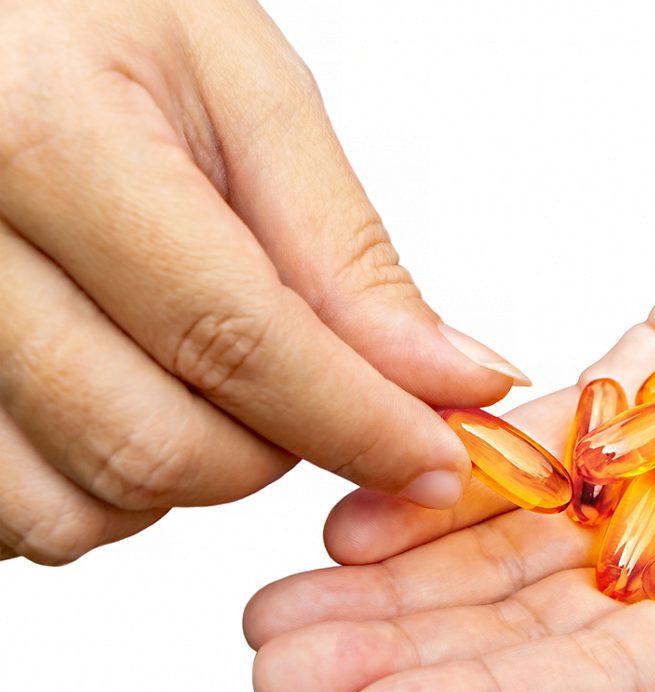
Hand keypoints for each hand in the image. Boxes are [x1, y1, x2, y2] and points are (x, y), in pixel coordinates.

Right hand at [0, 0, 524, 563]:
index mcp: (40, 140)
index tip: (432, 461)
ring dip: (185, 478)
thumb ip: (344, 253)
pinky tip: (125, 399)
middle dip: (277, 453)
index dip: (354, 424)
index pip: (232, 341)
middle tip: (312, 390)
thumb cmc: (90, 16)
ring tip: (202, 372)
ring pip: (81, 506)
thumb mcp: (242, 90)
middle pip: (158, 445)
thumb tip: (449, 379)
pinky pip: (11, 515)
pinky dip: (97, 491)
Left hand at [244, 118, 654, 691]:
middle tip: (281, 667)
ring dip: (400, 575)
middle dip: (408, 652)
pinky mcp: (644, 390)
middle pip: (534, 627)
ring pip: (514, 544)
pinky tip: (361, 504)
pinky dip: (451, 474)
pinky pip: (533, 445)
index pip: (611, 690)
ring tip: (283, 601)